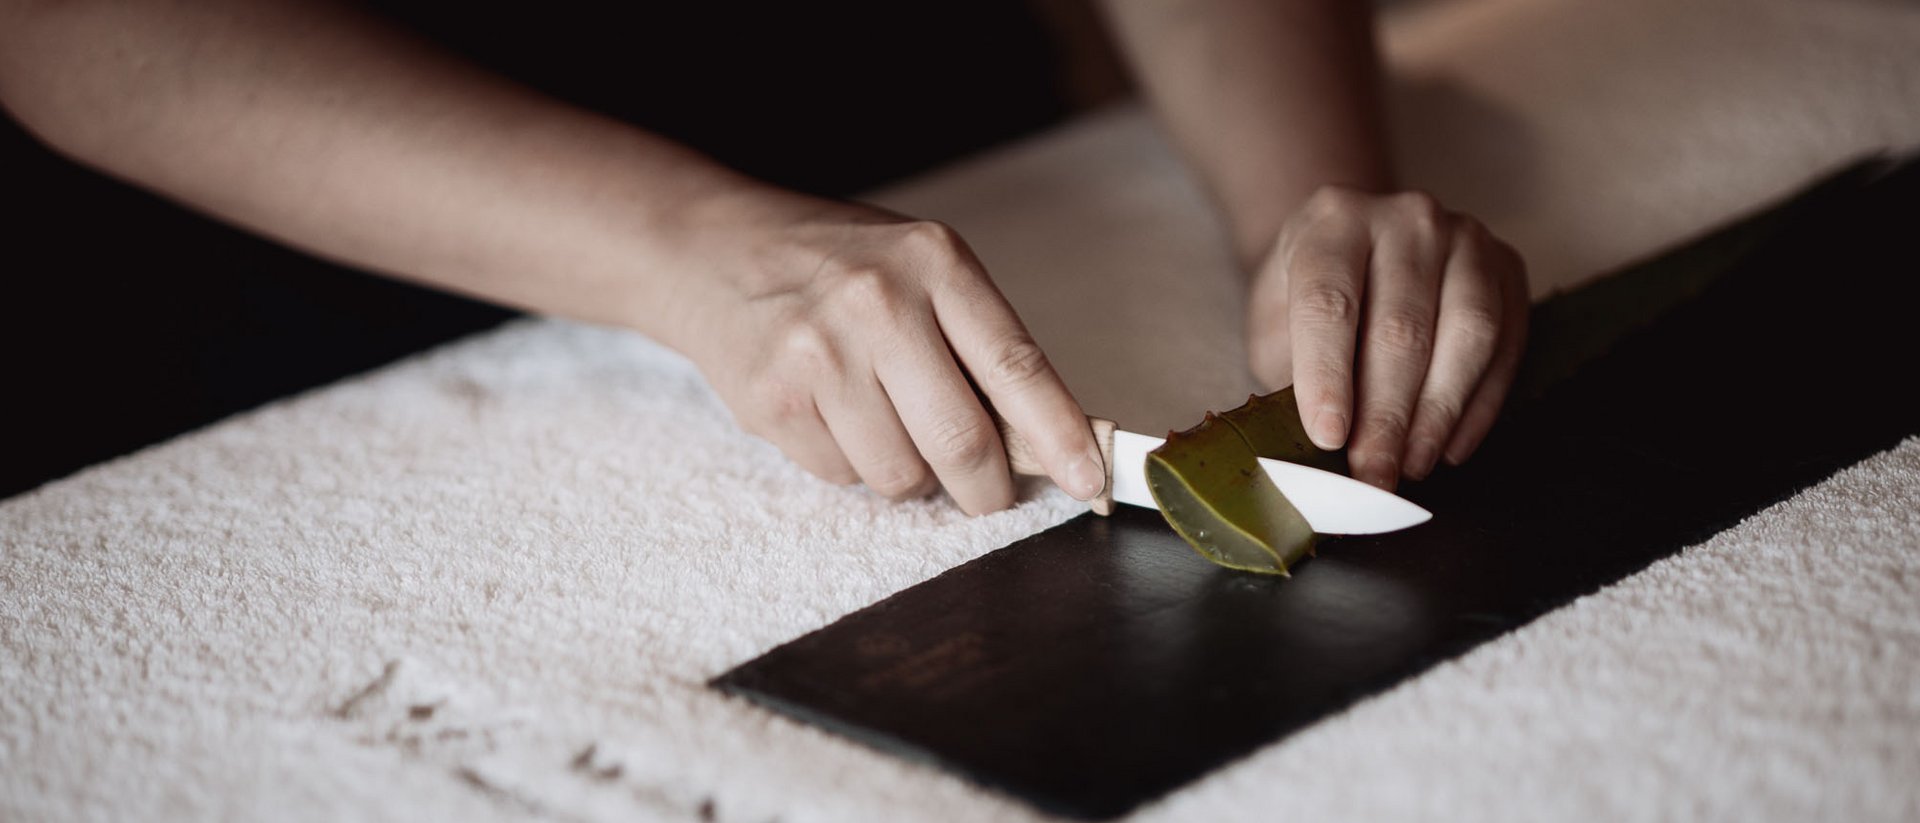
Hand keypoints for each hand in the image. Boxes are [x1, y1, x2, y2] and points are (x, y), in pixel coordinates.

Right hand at [664, 190, 1106, 514]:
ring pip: (900, 475)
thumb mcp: (919, 268)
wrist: (711, 250)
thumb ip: (979, 343)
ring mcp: (818, 353)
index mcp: (933, 262)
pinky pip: (841, 477)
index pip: (1015, 366)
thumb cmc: (838, 265)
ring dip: (907, 474)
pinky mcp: (771, 400)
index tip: (1089, 480)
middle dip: (986, 488)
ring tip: (884, 422)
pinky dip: (849, 464)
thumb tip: (1046, 442)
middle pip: (961, 441)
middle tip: (987, 493)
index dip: (1060, 434)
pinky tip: (831, 414)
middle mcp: (877, 303)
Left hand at [1246, 186, 1527, 489]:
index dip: (1328, 376)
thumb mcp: (1276, 322)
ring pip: (1466, 335)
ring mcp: (1465, 238)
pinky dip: (1480, 405)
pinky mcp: (1507, 266)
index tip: (1328, 439)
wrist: (1360, 241)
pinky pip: (1505, 343)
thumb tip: (1312, 447)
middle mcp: (1406, 219)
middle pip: (1402, 329)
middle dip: (1386, 416)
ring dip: (1438, 414)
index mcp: (1333, 223)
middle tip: (1373, 475)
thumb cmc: (1310, 293)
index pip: (1329, 304)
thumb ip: (1288, 371)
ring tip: (1413, 466)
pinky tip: (1450, 446)